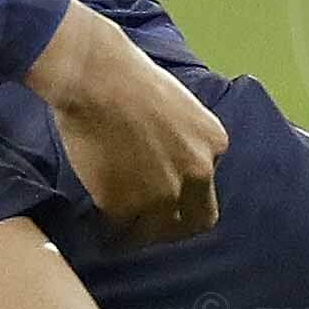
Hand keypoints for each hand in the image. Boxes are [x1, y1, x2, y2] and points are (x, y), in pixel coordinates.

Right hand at [29, 0, 226, 245]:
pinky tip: (98, 216)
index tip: (165, 195)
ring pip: (155, 232)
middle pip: (194, 222)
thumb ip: (186, 141)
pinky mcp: (125, 206)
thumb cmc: (130, 76)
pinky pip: (119, 228)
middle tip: (148, 223)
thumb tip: (170, 162)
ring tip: (119, 222)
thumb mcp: (181, 106)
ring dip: (138, 229)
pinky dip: (109, 225)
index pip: (209, 188)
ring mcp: (162, 193)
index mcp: (214, 144)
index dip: (184, 194)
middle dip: (172, 225)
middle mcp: (196, 173)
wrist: (94, 76)